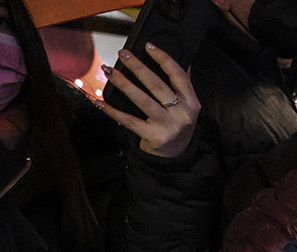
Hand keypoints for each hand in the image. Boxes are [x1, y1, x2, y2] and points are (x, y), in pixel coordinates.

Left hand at [94, 44, 200, 158]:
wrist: (175, 154)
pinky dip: (113, 111)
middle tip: (123, 54)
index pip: (178, 76)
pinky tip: (100, 101)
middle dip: (138, 68)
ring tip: (110, 71)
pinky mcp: (154, 136)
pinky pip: (130, 121)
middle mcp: (182, 114)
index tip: (148, 46)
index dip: (163, 59)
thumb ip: (183, 85)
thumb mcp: (186, 106)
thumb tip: (181, 61)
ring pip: (143, 101)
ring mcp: (168, 126)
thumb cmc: (176, 124)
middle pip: (157, 86)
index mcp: (191, 102)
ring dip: (124, 84)